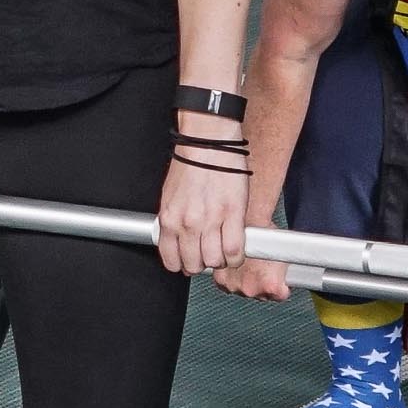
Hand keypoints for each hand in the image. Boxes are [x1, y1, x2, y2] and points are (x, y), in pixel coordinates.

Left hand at [157, 153, 247, 277]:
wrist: (208, 142)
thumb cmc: (191, 164)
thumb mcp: (171, 197)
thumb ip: (174, 221)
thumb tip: (180, 241)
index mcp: (169, 219)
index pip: (172, 261)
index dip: (184, 264)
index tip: (191, 260)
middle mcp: (187, 223)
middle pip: (195, 265)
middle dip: (203, 263)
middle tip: (210, 252)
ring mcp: (210, 220)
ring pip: (216, 261)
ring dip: (222, 260)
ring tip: (224, 248)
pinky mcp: (233, 214)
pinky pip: (235, 250)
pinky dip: (237, 255)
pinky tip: (237, 248)